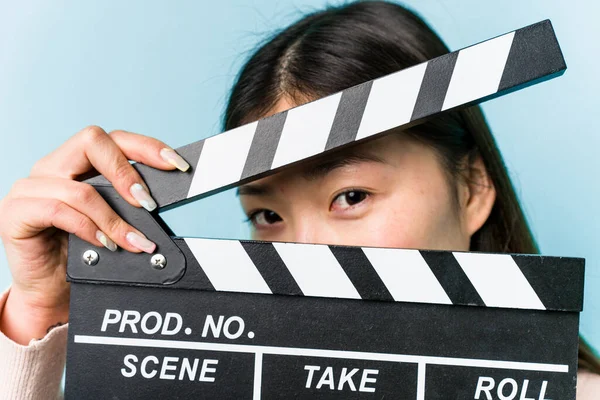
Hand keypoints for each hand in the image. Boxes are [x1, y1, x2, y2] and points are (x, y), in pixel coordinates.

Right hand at [0, 126, 188, 343]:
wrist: (51, 292)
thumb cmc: (86, 255)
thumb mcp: (114, 222)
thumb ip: (130, 204)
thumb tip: (168, 202)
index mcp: (76, 162)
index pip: (114, 139)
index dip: (147, 147)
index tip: (177, 165)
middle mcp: (52, 167)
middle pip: (92, 140)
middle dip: (127, 172)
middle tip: (149, 204)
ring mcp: (30, 187)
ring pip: (80, 188)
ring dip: (114, 219)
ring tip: (134, 242)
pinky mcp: (15, 212)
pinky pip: (57, 209)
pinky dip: (88, 228)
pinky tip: (104, 244)